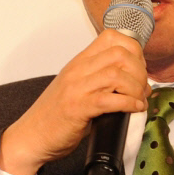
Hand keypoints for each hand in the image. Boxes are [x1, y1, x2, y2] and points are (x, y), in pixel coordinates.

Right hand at [0, 29, 150, 174]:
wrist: (31, 136)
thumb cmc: (56, 116)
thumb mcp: (78, 88)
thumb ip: (100, 80)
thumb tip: (135, 83)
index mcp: (79, 62)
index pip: (112, 37)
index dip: (134, 50)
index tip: (139, 69)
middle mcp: (78, 70)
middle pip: (120, 54)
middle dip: (140, 71)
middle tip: (142, 88)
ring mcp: (76, 88)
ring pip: (117, 75)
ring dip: (136, 88)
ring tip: (139, 100)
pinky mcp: (77, 109)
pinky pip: (110, 99)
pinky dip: (129, 103)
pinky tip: (134, 109)